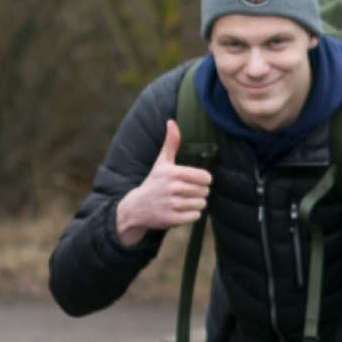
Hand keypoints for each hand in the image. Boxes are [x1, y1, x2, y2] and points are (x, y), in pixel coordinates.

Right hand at [114, 127, 210, 243]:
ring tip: (181, 202)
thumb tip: (171, 122)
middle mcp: (172, 188)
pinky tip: (179, 211)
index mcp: (173, 172)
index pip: (205, 177)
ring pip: (201, 204)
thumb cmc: (154, 183)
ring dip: (195, 204)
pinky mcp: (172, 219)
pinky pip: (195, 216)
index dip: (203, 180)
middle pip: (204, 191)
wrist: (136, 208)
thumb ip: (171, 143)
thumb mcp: (161, 163)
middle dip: (198, 193)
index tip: (194, 181)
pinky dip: (190, 215)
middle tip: (184, 193)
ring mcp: (172, 204)